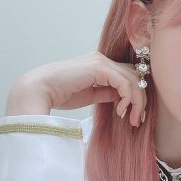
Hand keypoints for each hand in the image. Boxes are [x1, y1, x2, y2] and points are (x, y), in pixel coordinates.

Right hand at [5, 51, 146, 126]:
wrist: (39, 90)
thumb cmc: (60, 94)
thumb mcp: (91, 95)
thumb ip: (108, 93)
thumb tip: (124, 98)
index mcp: (100, 65)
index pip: (129, 76)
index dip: (137, 95)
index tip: (135, 116)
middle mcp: (103, 60)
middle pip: (135, 77)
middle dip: (141, 100)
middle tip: (137, 120)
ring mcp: (101, 62)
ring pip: (133, 80)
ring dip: (137, 102)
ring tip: (131, 119)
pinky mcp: (99, 68)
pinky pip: (124, 83)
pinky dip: (127, 98)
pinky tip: (120, 111)